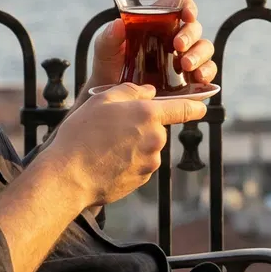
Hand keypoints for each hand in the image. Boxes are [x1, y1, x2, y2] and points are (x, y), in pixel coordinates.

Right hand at [41, 83, 205, 206]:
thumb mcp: (102, 100)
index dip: (195, 106)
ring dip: (133, 145)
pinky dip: (127, 162)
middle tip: (112, 128)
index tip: (202, 106)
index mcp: (148, 115)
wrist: (68, 176)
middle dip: (141, 127)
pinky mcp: (142, 180)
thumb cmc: (82, 134)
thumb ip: (130, 91)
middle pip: (157, 129)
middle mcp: (155, 139)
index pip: (184, 109)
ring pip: (147, 148)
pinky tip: (106, 161)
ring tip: (104, 147)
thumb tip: (148, 92)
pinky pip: (139, 165)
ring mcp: (150, 162)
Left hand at [88, 0, 217, 91]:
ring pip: (205, 49)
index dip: (187, 7)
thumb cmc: (110, 71)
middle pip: (194, 29)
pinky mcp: (191, 81)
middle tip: (178, 46)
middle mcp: (175, 41)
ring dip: (199, 55)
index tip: (186, 14)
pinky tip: (198, 79)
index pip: (179, 9)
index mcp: (158, 26)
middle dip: (190, 35)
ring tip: (186, 66)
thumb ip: (109, 38)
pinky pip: (207, 73)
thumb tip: (118, 23)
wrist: (114, 102)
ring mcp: (185, 60)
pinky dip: (207, 74)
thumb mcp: (105, 52)